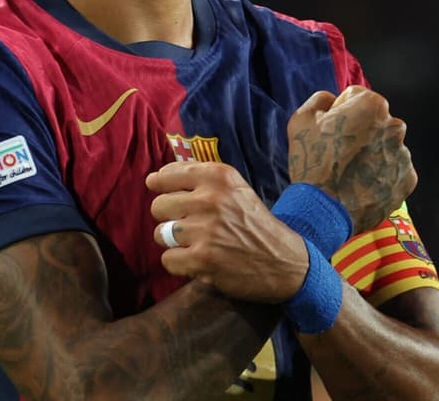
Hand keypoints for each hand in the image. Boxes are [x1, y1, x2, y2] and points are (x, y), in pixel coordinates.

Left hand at [146, 161, 307, 302]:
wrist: (283, 261)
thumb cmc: (254, 224)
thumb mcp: (235, 189)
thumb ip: (201, 180)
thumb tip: (156, 177)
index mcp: (219, 177)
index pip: (168, 174)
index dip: (161, 184)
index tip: (163, 190)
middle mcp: (211, 199)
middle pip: (158, 206)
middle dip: (169, 218)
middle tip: (189, 225)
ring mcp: (205, 230)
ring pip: (160, 234)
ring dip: (174, 243)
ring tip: (196, 244)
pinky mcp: (202, 258)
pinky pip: (167, 259)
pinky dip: (180, 264)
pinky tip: (198, 261)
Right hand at [286, 86, 416, 232]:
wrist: (324, 211)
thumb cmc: (312, 162)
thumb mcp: (302, 120)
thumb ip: (321, 100)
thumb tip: (332, 100)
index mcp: (373, 106)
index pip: (357, 98)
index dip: (341, 112)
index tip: (331, 131)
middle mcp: (395, 126)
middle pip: (376, 123)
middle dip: (361, 132)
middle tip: (340, 154)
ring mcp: (404, 155)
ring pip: (386, 148)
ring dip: (372, 155)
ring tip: (350, 173)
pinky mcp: (408, 180)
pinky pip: (394, 171)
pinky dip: (381, 176)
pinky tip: (362, 185)